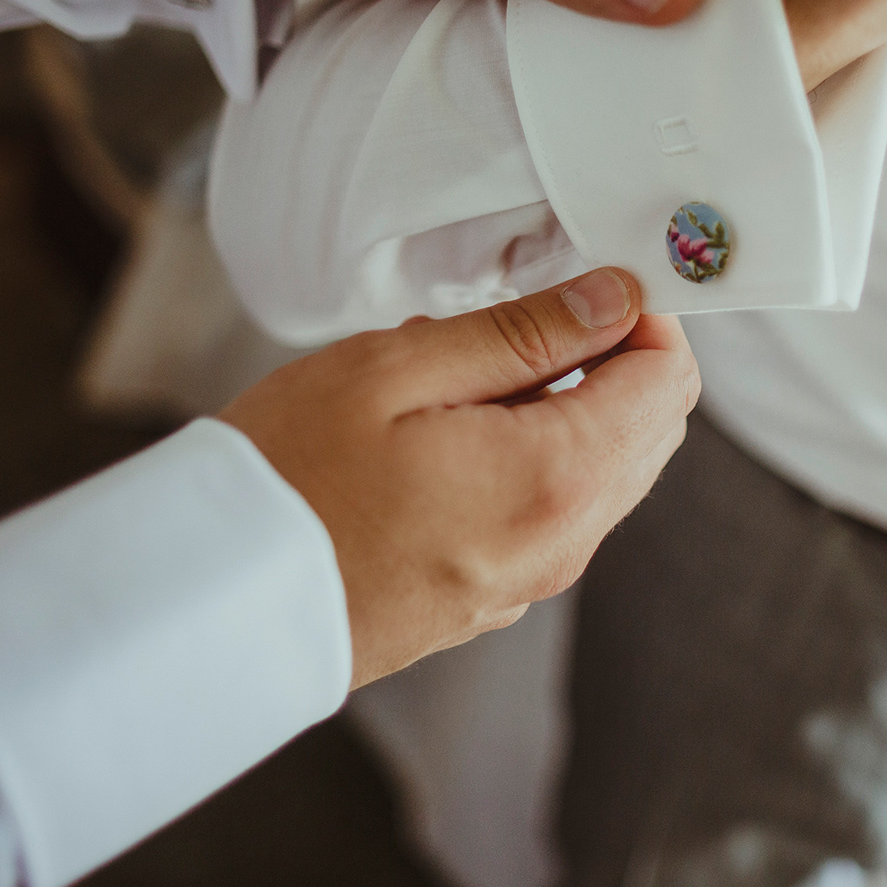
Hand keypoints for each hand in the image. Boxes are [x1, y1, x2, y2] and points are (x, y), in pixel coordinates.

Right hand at [217, 268, 700, 687]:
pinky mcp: (494, 594)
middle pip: (648, 428)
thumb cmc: (290, 481)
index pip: (669, 381)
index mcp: (555, 480)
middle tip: (521, 313)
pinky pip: (553, 509)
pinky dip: (531, 455)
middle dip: (610, 358)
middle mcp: (562, 541)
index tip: (590, 279)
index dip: (642, 317)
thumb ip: (523, 333)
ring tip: (462, 370)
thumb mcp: (398, 371)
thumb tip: (613, 301)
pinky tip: (446, 428)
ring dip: (566, 405)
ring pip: (604, 469)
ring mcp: (531, 578)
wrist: (217, 607)